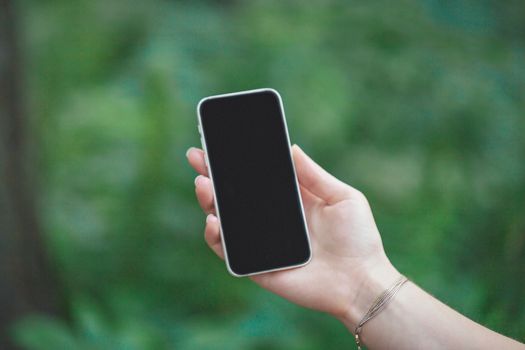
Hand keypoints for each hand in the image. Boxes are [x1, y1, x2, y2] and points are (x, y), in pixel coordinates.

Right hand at [186, 145, 399, 326]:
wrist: (361, 281)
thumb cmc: (358, 238)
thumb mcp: (342, 197)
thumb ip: (314, 175)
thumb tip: (291, 147)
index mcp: (290, 201)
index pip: (255, 177)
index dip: (236, 162)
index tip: (218, 143)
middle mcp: (272, 220)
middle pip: (234, 195)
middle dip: (212, 175)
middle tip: (196, 157)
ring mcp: (262, 243)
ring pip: (226, 220)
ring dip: (209, 202)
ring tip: (203, 184)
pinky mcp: (257, 266)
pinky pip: (228, 252)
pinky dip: (215, 237)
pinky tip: (214, 221)